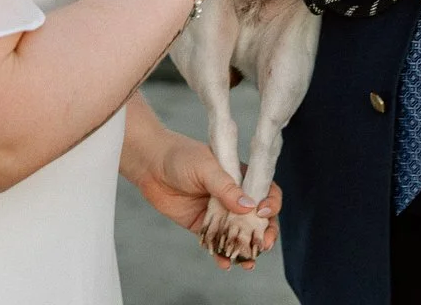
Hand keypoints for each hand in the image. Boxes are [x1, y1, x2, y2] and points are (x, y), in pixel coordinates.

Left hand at [131, 131, 281, 270]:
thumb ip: (226, 188)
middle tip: (265, 244)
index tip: (264, 211)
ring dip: (246, 250)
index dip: (270, 203)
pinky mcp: (203, 226)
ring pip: (239, 235)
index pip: (265, 191)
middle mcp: (234, 197)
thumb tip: (249, 208)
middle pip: (258, 219)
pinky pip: (216, 244)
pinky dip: (222, 256)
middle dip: (265, 233)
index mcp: (241, 177)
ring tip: (248, 263)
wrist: (150, 164)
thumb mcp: (206, 166)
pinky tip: (225, 264)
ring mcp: (219, 213)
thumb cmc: (181, 156)